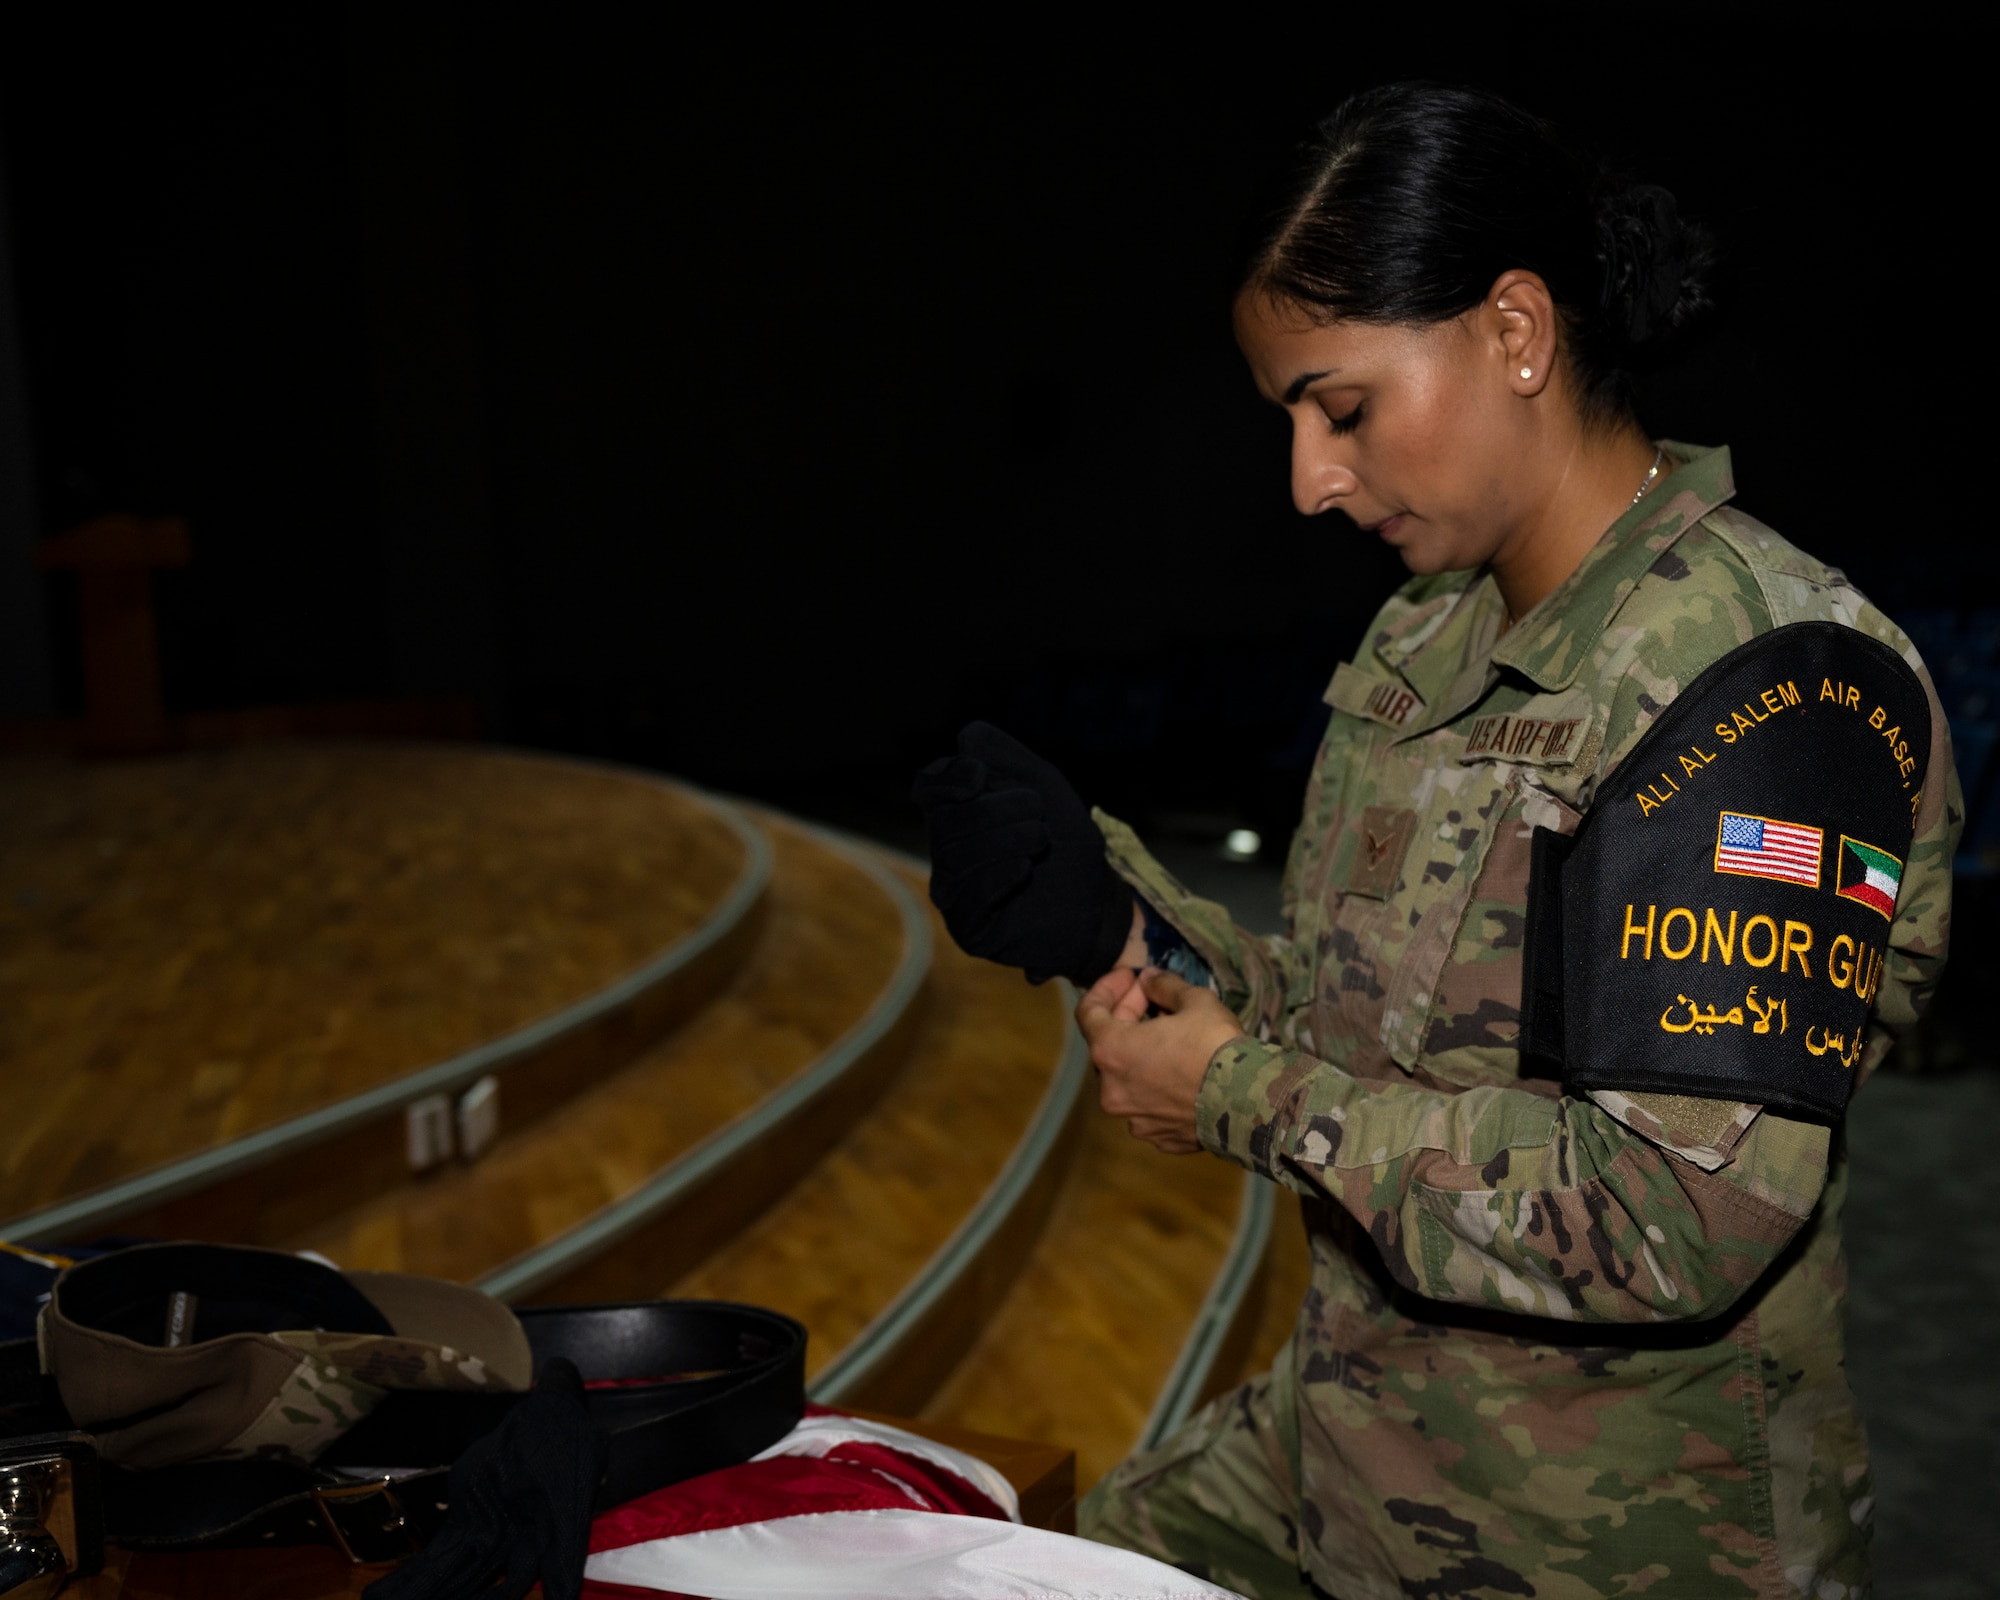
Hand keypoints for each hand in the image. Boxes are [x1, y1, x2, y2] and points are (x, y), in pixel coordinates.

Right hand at [910, 722, 1132, 985]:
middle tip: (1039, 818)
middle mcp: (947, 853)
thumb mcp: (1043, 784)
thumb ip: (1003, 755)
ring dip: (1007, 838)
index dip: (950, 777)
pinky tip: (1024, 869)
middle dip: (998, 809)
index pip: (928, 787)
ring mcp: (955, 893)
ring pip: (955, 855)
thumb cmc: (1068, 841)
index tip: (982, 776)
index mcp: (958, 815)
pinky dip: (999, 874)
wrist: (1099, 898)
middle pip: (946, 819)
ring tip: (1040, 842)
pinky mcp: (969, 928)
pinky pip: (967, 895)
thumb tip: (965, 737)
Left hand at [1077, 968, 1245, 1154]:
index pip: (1088, 1012)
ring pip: (1131, 1077)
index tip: (1130, 976)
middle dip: (1130, 1016)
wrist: (1251, 1104)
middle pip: (1109, 1044)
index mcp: (1111, 1051)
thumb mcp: (1194, 1001)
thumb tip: (1149, 980)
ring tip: (1175, 1037)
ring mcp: (1134, 1118)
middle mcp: (1112, 1090)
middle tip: (1156, 998)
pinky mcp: (1158, 1137)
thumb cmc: (1216, 1047)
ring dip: (1145, 1053)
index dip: (1106, 987)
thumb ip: (1163, 986)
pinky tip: (1184, 1073)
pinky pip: (1151, 1103)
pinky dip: (1160, 1085)